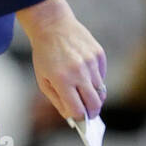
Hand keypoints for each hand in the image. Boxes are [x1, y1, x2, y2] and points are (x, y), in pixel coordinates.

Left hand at [17, 0, 106, 120]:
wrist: (52, 26)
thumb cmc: (44, 54)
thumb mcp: (42, 79)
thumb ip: (57, 100)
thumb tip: (72, 116)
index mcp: (62, 79)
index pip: (78, 110)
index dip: (79, 118)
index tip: (79, 120)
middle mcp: (79, 72)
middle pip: (95, 104)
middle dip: (93, 112)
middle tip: (90, 115)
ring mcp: (91, 63)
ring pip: (100, 90)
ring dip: (93, 94)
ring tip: (85, 92)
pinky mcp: (99, 54)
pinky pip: (102, 75)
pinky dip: (96, 79)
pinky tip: (85, 72)